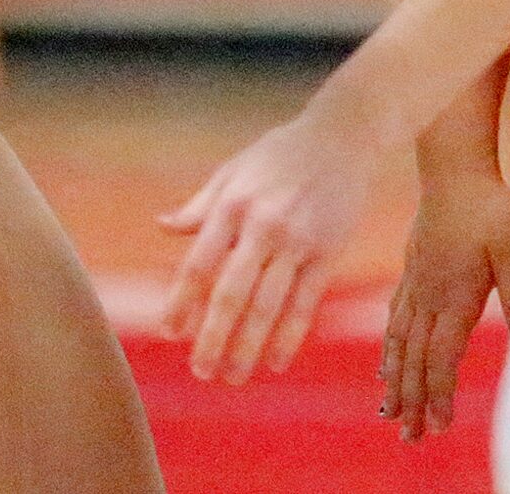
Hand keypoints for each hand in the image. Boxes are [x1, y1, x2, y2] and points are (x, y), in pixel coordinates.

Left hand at [158, 109, 377, 382]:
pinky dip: (291, 335)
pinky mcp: (329, 249)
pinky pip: (306, 301)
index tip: (170, 333)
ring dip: (248, 346)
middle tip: (201, 372)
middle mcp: (263, 225)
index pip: (199, 265)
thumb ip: (201, 205)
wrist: (346, 133)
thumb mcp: (235, 171)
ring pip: (268, 305)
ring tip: (233, 377)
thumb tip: (163, 228)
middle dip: (212, 338)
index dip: (182, 303)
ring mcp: (299, 239)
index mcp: (233, 205)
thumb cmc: (283, 152)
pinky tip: (277, 361)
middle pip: (231, 294)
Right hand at [380, 168, 509, 440]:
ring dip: (396, 384)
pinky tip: (386, 366)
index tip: (436, 427)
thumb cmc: (491, 207)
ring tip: (390, 415)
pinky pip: (394, 322)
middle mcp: (429, 299)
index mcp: (455, 298)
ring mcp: (415, 286)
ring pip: (400, 346)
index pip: (442, 359)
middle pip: (416, 362)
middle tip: (410, 440)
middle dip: (413, 403)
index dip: (438, 396)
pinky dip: (388, 351)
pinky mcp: (411, 272)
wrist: (454, 168)